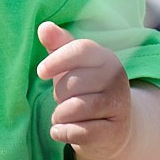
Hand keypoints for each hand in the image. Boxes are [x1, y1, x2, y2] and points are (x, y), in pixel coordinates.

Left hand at [37, 23, 133, 159]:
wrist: (113, 128)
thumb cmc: (85, 91)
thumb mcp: (72, 67)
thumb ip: (58, 45)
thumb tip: (44, 27)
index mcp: (107, 58)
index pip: (81, 49)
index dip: (57, 60)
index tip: (41, 72)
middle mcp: (117, 80)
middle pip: (74, 82)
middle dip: (59, 94)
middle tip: (64, 100)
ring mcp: (119, 106)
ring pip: (76, 108)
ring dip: (60, 115)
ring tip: (63, 116)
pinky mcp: (115, 132)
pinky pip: (79, 132)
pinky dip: (62, 132)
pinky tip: (61, 131)